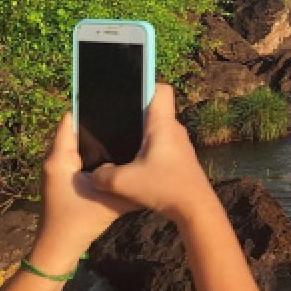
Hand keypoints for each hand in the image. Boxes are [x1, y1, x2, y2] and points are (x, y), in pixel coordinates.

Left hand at [30, 113, 138, 274]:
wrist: (59, 250)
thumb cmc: (78, 222)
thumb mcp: (110, 201)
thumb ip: (130, 182)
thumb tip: (153, 164)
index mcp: (60, 159)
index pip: (71, 121)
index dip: (90, 108)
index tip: (116, 101)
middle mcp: (57, 160)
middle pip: (78, 130)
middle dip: (101, 123)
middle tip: (130, 114)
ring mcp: (61, 170)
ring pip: (82, 144)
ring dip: (101, 139)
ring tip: (129, 129)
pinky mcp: (67, 179)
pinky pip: (83, 156)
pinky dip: (98, 152)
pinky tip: (121, 152)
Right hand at [91, 84, 217, 226]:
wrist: (195, 207)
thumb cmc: (164, 188)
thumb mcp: (123, 183)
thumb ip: (102, 176)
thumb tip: (95, 173)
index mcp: (163, 125)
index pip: (161, 90)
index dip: (146, 84)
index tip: (128, 89)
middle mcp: (174, 130)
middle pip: (156, 109)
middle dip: (136, 112)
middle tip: (116, 117)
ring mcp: (179, 144)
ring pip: (158, 129)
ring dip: (142, 133)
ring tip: (121, 141)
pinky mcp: (180, 158)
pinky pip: (161, 144)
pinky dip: (148, 148)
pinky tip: (134, 163)